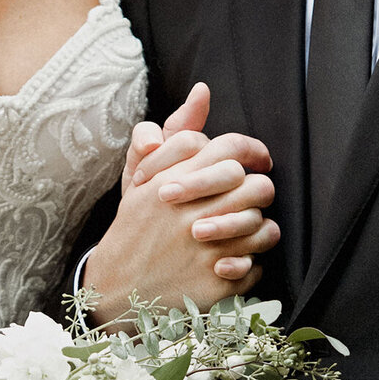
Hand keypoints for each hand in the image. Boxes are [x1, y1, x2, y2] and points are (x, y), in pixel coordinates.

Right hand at [90, 84, 279, 326]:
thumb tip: (203, 90)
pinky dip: (251, 263)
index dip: (251, 152)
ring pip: (262, 227)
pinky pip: (255, 266)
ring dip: (260, 226)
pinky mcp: (215, 284)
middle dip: (259, 189)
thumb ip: (176, 133)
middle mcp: (191, 216)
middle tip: (253, 196)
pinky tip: (237, 259)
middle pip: (256, 187)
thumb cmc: (135, 227)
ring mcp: (205, 252)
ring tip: (247, 229)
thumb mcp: (144, 177)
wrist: (116, 289)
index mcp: (175, 185)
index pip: (230, 151)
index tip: (257, 161)